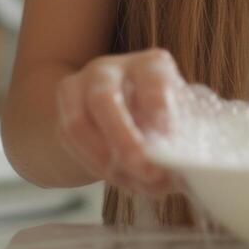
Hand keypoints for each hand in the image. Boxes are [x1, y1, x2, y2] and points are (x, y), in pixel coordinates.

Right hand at [56, 47, 187, 198]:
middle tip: (147, 172)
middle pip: (104, 98)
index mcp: (148, 64)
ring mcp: (80, 87)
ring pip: (78, 124)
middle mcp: (110, 69)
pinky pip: (70, 143)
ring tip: (136, 183)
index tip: (168, 136)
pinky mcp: (63, 112)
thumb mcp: (178, 121)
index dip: (158, 105)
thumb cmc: (162, 119)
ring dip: (106, 161)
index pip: (151, 75)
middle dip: (123, 140)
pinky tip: (122, 179)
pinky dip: (95, 166)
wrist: (122, 117)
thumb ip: (179, 139)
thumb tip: (184, 170)